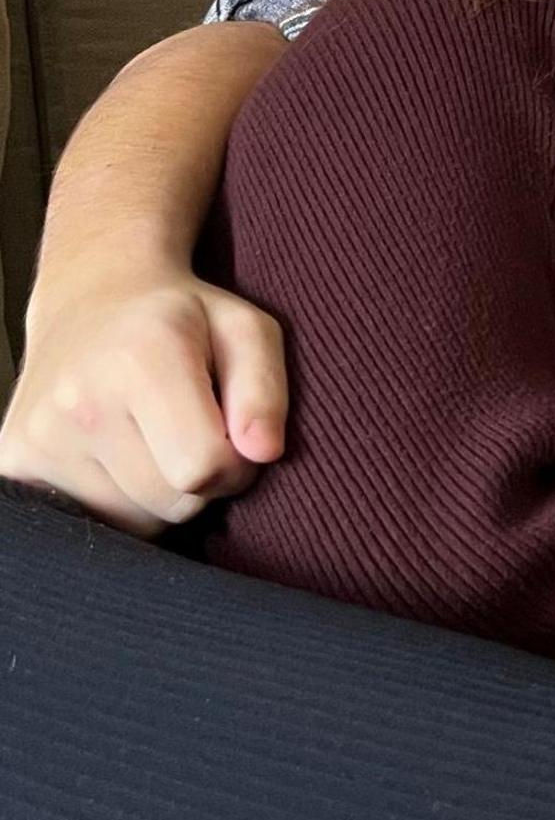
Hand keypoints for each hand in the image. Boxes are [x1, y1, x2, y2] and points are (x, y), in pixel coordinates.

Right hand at [0, 265, 287, 534]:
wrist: (91, 298)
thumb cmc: (184, 319)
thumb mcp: (246, 330)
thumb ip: (264, 391)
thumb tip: (263, 453)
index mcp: (140, 360)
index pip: (205, 467)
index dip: (237, 463)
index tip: (233, 434)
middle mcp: (79, 401)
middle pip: (172, 502)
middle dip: (201, 481)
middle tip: (196, 433)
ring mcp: (38, 435)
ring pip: (135, 521)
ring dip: (161, 494)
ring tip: (157, 438)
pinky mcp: (15, 462)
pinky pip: (95, 522)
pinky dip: (121, 501)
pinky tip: (121, 452)